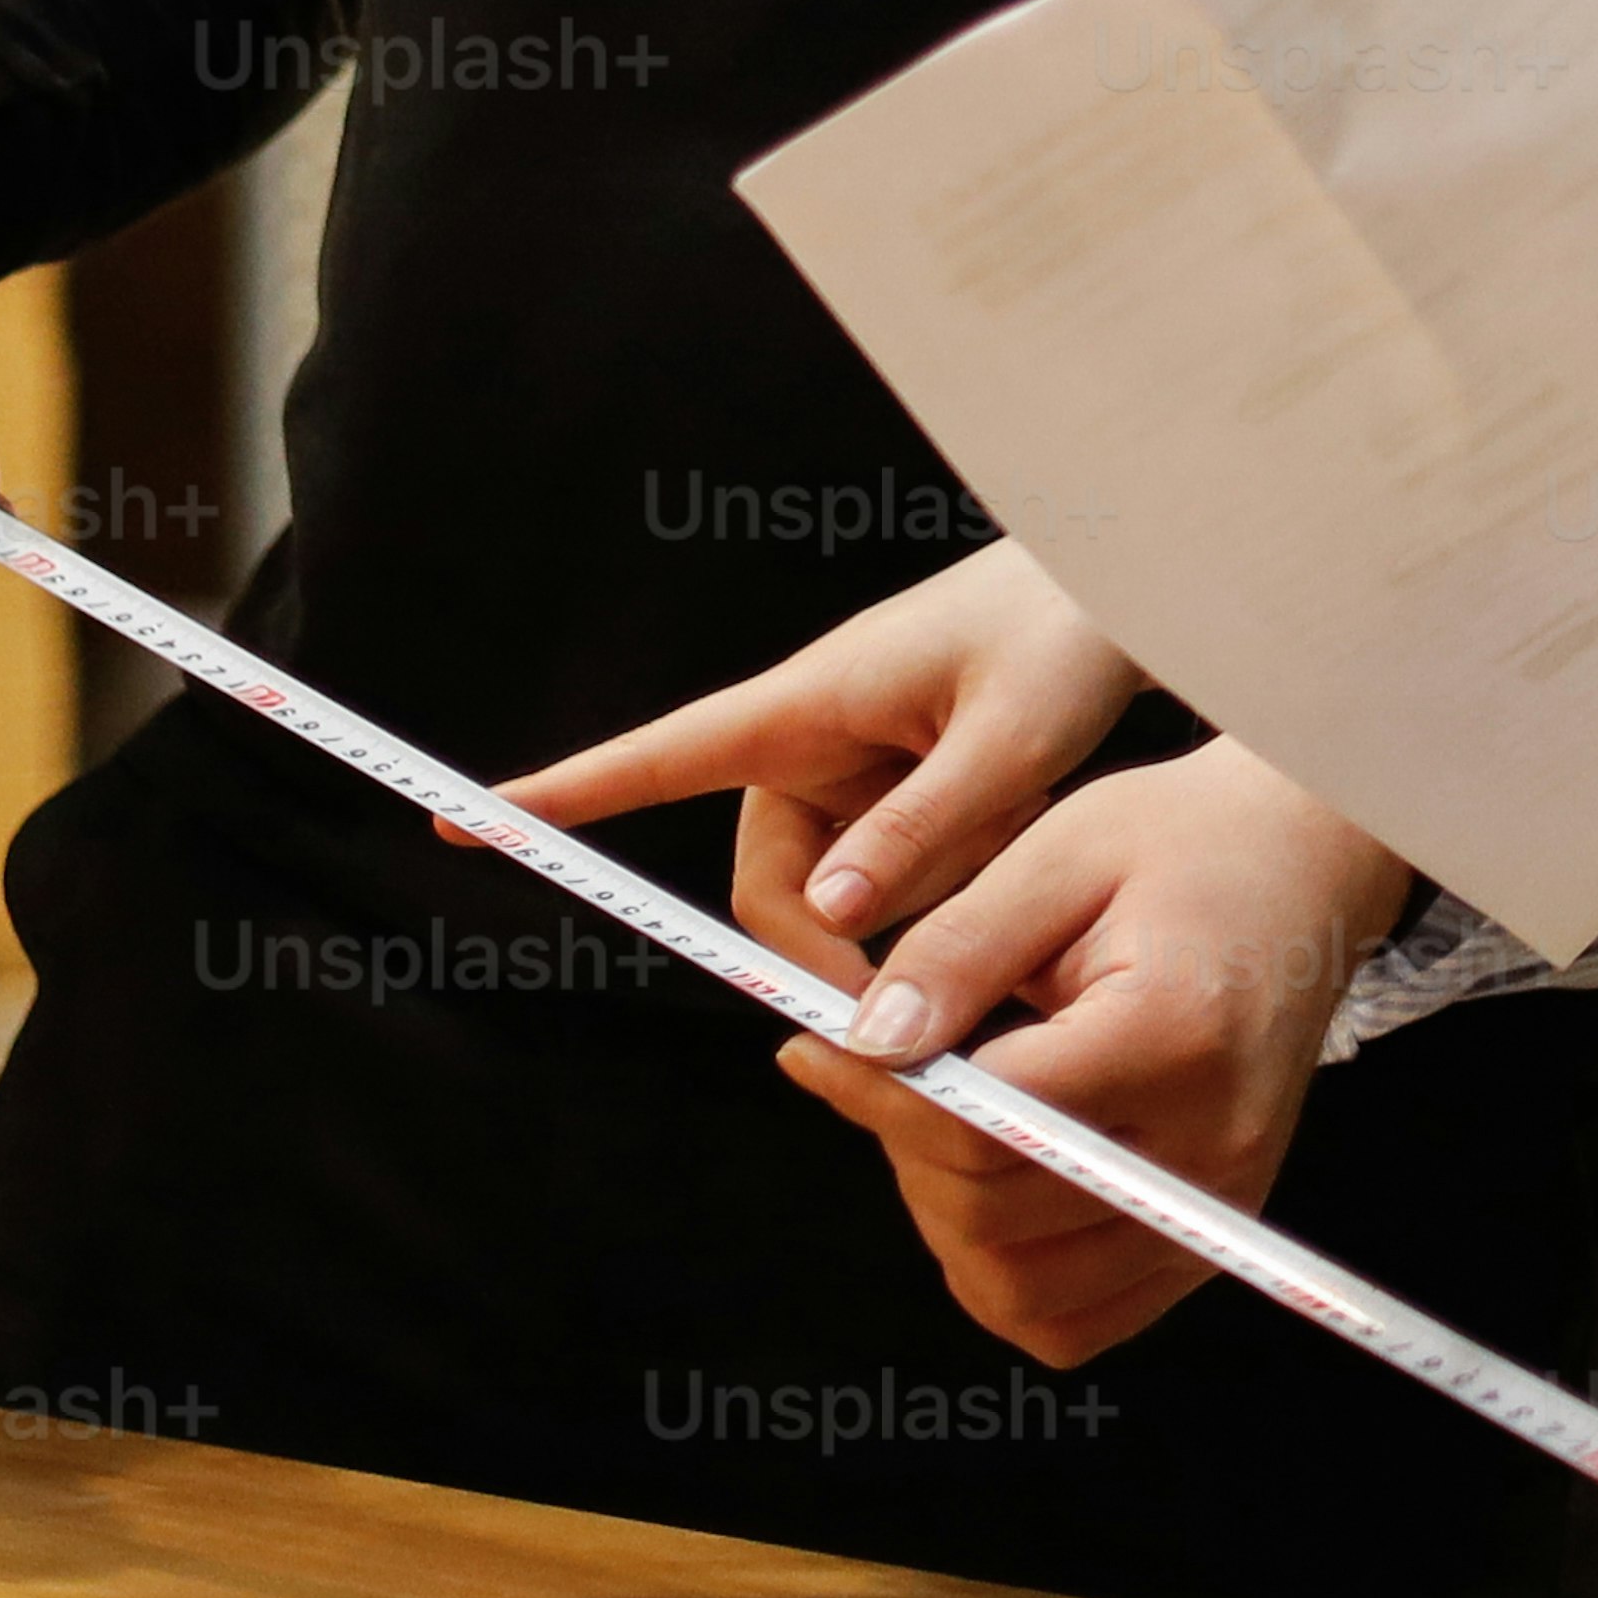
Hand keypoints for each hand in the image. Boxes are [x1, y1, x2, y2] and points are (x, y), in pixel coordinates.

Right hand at [503, 537, 1144, 964]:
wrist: (1136, 591)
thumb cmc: (1068, 630)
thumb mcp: (1013, 735)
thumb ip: (927, 828)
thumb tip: (828, 919)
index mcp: (808, 705)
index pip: (657, 756)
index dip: (562, 794)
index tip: (462, 818)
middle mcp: (817, 745)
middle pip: (775, 889)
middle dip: (838, 951)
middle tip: (918, 1005)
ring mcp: (861, 776)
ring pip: (847, 901)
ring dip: (925, 907)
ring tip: (1019, 834)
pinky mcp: (906, 804)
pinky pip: (902, 884)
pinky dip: (957, 889)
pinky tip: (1024, 848)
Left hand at [773, 738, 1420, 1367]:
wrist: (1302, 867)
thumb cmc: (1183, 847)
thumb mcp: (1059, 855)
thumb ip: (955, 953)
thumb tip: (864, 1043)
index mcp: (1175, 1039)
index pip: (989, 1122)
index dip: (878, 1093)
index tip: (816, 1045)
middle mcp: (1212, 1145)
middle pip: (996, 1217)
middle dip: (906, 1147)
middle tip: (878, 1068)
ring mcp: (1220, 1203)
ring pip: (1027, 1293)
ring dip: (948, 1222)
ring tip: (937, 1121)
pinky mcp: (1213, 1232)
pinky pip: (1079, 1320)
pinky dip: (1009, 1277)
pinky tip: (989, 1184)